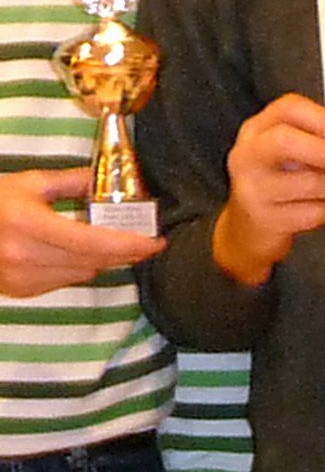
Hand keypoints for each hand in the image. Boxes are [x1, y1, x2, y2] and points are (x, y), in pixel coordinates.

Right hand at [0, 168, 165, 297]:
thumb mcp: (28, 183)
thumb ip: (71, 181)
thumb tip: (107, 180)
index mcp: (29, 225)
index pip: (94, 243)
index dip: (130, 245)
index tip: (157, 241)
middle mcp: (26, 257)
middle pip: (94, 262)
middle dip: (126, 253)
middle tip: (147, 242)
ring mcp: (21, 278)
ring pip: (83, 274)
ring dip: (103, 260)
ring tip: (113, 243)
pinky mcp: (20, 290)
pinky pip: (64, 281)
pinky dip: (78, 268)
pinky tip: (76, 253)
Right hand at [213, 93, 324, 285]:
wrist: (248, 229)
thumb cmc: (278, 183)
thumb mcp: (286, 153)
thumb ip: (311, 138)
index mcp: (256, 130)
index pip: (288, 108)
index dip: (321, 119)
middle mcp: (248, 156)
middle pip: (285, 140)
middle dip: (323, 150)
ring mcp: (252, 189)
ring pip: (305, 182)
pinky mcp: (265, 220)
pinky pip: (310, 213)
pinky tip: (322, 208)